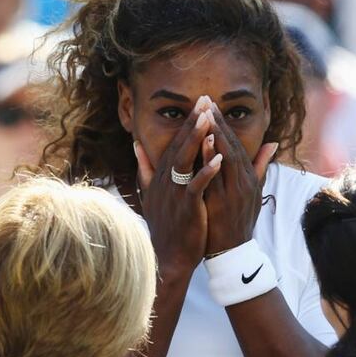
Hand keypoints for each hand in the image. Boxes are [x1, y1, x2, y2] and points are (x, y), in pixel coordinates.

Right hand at [134, 96, 222, 274]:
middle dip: (192, 122)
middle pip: (179, 146)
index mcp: (161, 176)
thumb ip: (145, 168)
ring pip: (185, 160)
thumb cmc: (164, 225)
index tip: (199, 103)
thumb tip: (137, 145)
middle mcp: (165, 181)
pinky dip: (206, 171)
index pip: (175, 143)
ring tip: (209, 119)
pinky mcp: (185, 208)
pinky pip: (196, 186)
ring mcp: (174, 194)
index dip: (187, 123)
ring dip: (197, 139)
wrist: (167, 256)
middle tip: (205, 100)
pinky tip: (218, 157)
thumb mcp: (150, 193)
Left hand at [203, 103, 276, 254]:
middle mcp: (244, 181)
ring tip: (205, 114)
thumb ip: (260, 167)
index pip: (234, 144)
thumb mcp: (254, 192)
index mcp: (248, 177)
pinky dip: (212, 158)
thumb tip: (272, 143)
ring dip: (215, 134)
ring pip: (226, 156)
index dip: (223, 123)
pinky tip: (204, 143)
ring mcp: (235, 191)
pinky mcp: (225, 202)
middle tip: (205, 100)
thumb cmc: (239, 221)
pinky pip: (217, 176)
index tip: (211, 105)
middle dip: (218, 122)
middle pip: (230, 145)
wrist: (233, 252)